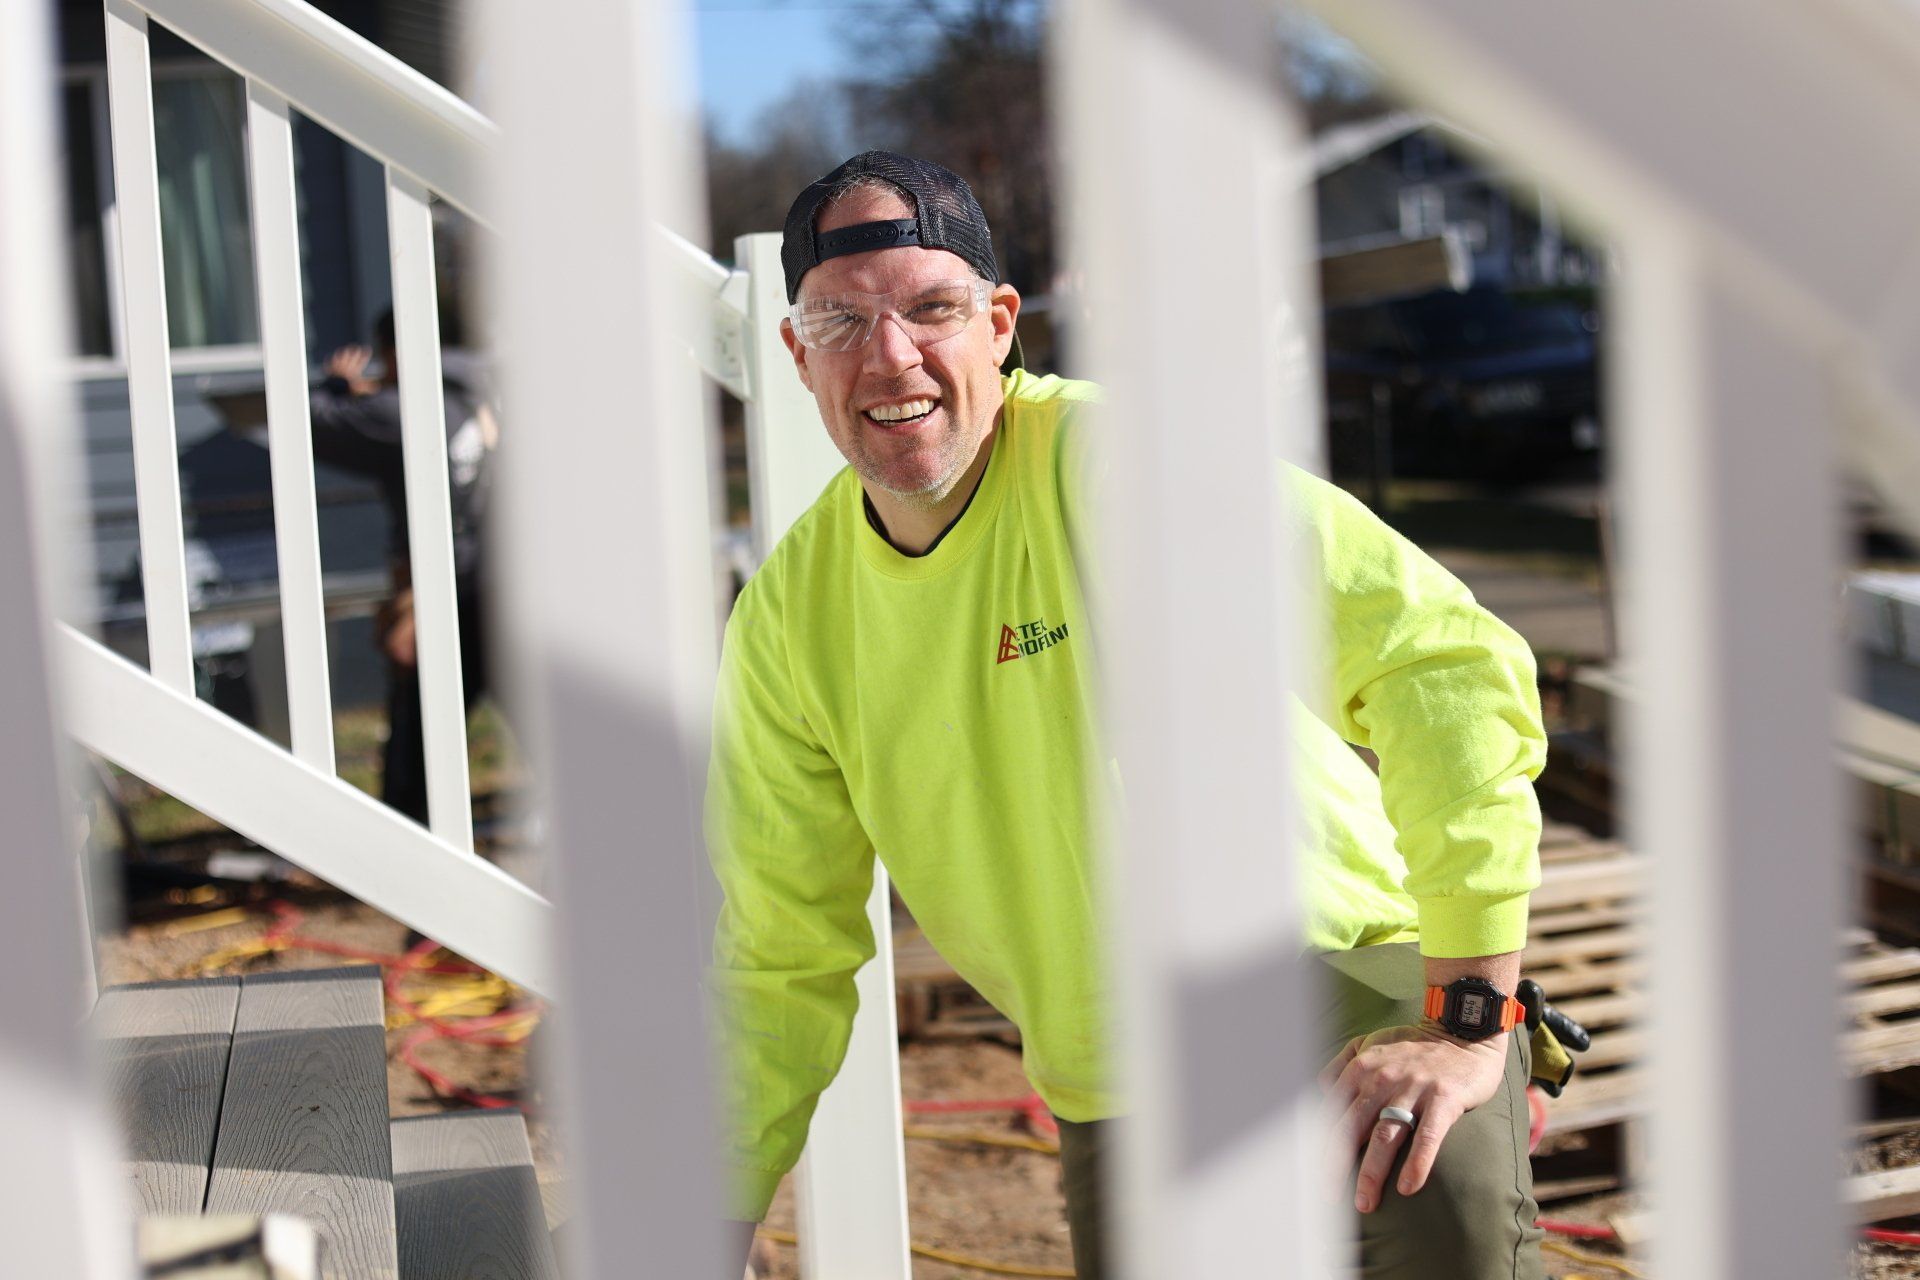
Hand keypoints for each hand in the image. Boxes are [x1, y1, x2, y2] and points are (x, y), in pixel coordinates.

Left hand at [325, 345, 379, 394]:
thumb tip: (378, 386)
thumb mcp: (361, 389)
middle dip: (355, 350)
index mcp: (355, 370)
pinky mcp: (331, 369)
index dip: (366, 354)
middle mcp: (347, 366)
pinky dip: (330, 360)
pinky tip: (329, 357)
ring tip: (344, 349)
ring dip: (343, 352)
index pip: (362, 360)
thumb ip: (369, 387)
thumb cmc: (349, 388)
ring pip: (341, 356)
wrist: (335, 388)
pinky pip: (330, 362)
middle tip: (356, 346)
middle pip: (351, 356)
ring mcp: (338, 366)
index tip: (368, 348)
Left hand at [1320, 1023, 1507, 1213]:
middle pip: (1351, 1129)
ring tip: (1365, 1203)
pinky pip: (1427, 1136)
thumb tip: (1319, 1092)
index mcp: (1360, 1068)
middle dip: (1335, 1165)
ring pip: (1385, 1137)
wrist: (1463, 1031)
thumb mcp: (1370, 1044)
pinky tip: (1408, 1188)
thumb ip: (1342, 1065)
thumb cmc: (1413, 1044)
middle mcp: (1382, 1079)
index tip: (1312, 1172)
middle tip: (1328, 1196)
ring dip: (1372, 1173)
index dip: (1319, 1145)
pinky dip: (1417, 1163)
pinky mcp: (1444, 1099)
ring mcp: (1413, 1089)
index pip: (1331, 1113)